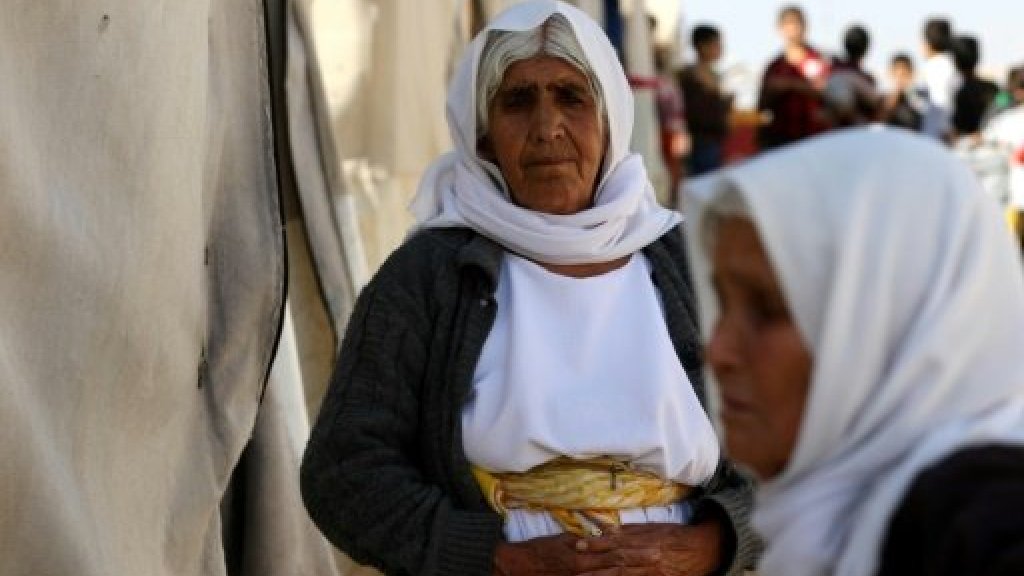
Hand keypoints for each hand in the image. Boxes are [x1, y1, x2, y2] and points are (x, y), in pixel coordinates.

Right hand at [492, 530, 665, 575]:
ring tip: (653, 570)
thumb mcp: (562, 540)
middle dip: (641, 561)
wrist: (518, 566)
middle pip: (619, 563)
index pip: (616, 549)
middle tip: (662, 557)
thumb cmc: (539, 551)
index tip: (655, 546)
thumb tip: (603, 536)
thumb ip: (583, 541)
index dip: (636, 549)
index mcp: (584, 552)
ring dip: (633, 573)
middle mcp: (586, 566)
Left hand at [573, 521, 723, 575]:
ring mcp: (652, 571)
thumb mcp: (652, 528)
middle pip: (615, 561)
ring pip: (622, 575)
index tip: (578, 544)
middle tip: (573, 566)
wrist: (701, 550)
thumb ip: (630, 531)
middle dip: (593, 564)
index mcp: (644, 540)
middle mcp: (647, 556)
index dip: (596, 544)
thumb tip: (608, 530)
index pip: (615, 542)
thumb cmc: (674, 537)